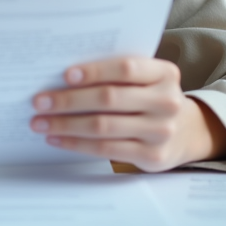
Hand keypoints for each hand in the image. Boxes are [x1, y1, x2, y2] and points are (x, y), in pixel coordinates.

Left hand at [29, 56, 225, 171]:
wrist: (185, 133)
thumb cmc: (151, 98)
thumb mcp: (146, 79)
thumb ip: (116, 74)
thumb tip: (61, 76)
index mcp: (164, 74)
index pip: (126, 68)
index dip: (94, 71)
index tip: (65, 75)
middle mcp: (167, 102)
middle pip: (108, 99)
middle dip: (68, 100)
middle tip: (39, 101)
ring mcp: (161, 131)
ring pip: (102, 126)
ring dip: (65, 124)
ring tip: (40, 122)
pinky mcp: (152, 156)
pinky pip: (105, 149)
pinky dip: (76, 143)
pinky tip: (57, 138)